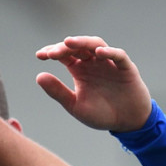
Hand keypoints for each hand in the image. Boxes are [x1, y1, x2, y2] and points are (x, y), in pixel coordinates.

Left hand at [35, 36, 151, 131]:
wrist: (127, 123)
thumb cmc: (101, 113)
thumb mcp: (75, 105)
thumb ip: (58, 91)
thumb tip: (38, 76)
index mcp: (79, 70)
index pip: (64, 55)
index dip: (52, 52)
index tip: (40, 55)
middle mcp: (93, 63)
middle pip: (78, 47)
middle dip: (64, 47)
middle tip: (52, 53)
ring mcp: (109, 63)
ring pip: (96, 45)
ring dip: (83, 42)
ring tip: (69, 42)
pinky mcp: (126, 68)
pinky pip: (119, 56)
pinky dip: (110, 52)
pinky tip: (98, 52)